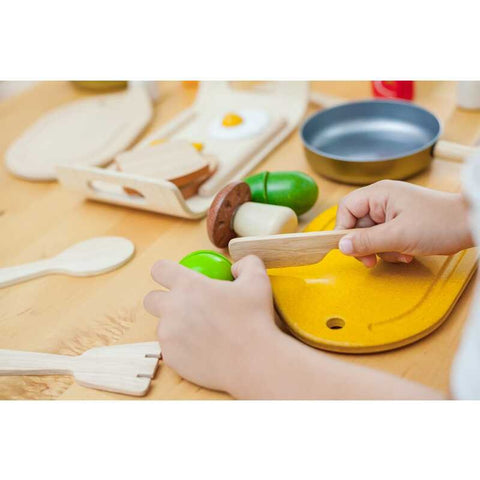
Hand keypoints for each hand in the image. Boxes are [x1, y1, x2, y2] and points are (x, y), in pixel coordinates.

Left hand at [143, 255, 280, 393]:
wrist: (255, 362)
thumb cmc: (256, 319)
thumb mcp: (258, 280)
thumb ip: (245, 264)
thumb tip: (235, 267)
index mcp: (189, 285)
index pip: (159, 269)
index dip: (166, 271)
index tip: (174, 276)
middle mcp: (172, 308)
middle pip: (151, 298)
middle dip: (163, 300)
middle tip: (185, 306)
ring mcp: (168, 335)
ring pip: (162, 326)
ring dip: (175, 326)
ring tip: (203, 332)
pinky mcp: (171, 357)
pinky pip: (170, 348)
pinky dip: (182, 347)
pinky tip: (204, 349)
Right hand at [335, 180, 473, 266]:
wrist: (471, 224)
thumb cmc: (440, 222)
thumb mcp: (398, 236)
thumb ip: (366, 241)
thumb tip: (341, 246)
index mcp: (379, 194)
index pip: (346, 209)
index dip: (343, 229)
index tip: (349, 248)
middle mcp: (383, 200)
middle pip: (357, 224)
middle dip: (365, 245)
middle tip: (371, 261)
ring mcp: (392, 211)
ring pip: (371, 234)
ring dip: (381, 250)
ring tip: (400, 254)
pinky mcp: (401, 222)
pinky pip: (384, 238)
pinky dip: (392, 249)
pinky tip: (406, 252)